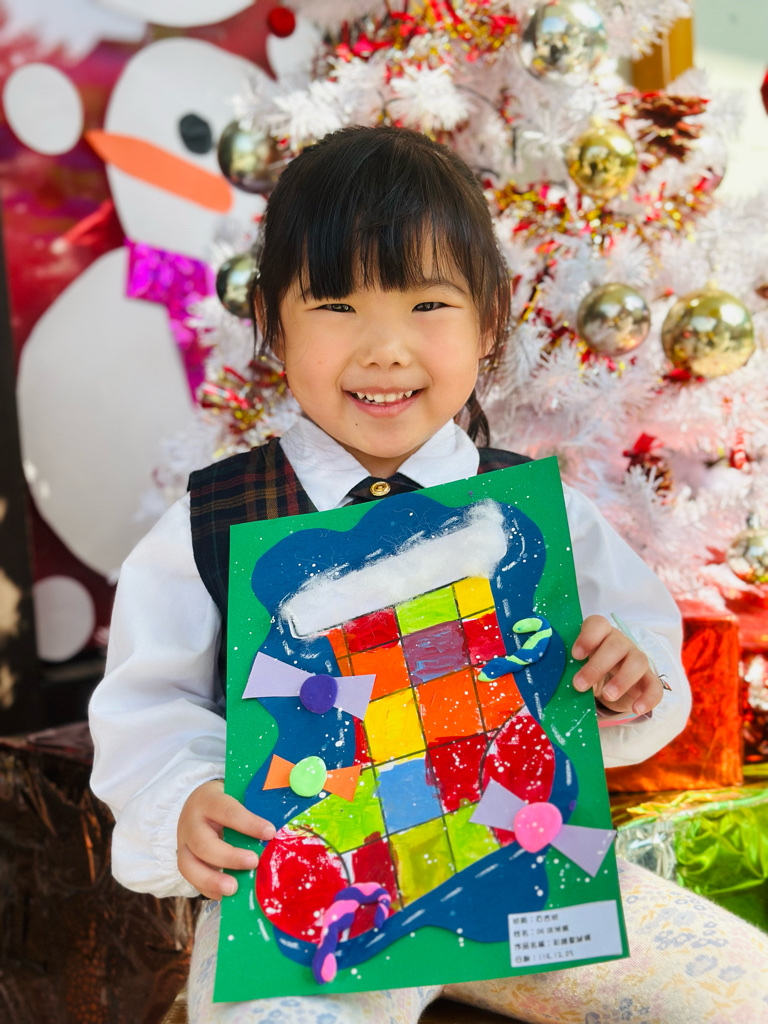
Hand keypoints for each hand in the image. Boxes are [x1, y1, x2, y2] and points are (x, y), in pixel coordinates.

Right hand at [177, 780, 275, 898]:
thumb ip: (252, 809)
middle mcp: (191, 823)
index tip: (270, 833)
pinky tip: (227, 896)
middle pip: (203, 843)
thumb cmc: (224, 801)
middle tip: (253, 862)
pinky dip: (209, 890)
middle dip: (229, 857)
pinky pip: (192, 880)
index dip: (248, 823)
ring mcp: (183, 845)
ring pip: (189, 866)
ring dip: (212, 880)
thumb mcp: (235, 796)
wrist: (197, 805)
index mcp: (208, 800)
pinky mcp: (183, 862)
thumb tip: (274, 832)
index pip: (227, 811)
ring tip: (234, 889)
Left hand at [571, 614, 662, 716]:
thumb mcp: (579, 667)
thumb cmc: (590, 669)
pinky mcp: (649, 679)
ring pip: (638, 662)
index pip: (598, 624)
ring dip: (622, 680)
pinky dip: (648, 699)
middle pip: (616, 646)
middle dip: (597, 666)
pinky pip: (654, 686)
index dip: (587, 637)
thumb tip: (563, 682)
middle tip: (579, 684)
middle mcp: (621, 643)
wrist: (609, 684)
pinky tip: (636, 709)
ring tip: (607, 695)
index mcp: (601, 634)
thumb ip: (573, 669)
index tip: (576, 655)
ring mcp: (637, 659)